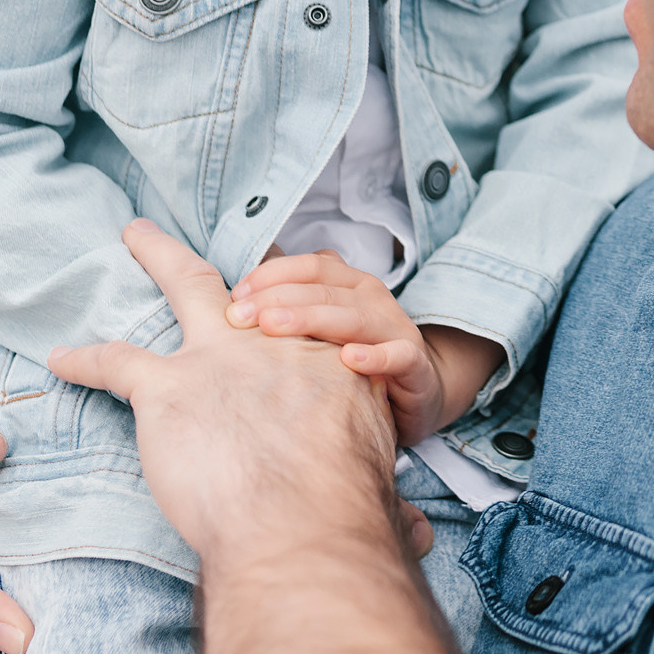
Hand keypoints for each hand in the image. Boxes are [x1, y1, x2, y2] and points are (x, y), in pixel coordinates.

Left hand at [48, 223, 459, 653]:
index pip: (305, 307)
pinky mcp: (165, 390)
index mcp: (325, 355)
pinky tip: (59, 356)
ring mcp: (217, 356)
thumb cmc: (346, 504)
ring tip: (133, 237)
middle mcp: (273, 342)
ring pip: (183, 283)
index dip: (287, 296)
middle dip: (208, 251)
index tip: (265, 293)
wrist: (303, 520)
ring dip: (156, 257)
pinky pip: (116, 361)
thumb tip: (418, 532)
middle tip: (163, 232)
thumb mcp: (380, 471)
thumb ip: (380, 481)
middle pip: (247, 278)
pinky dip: (84, 358)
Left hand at [227, 253, 504, 442]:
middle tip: (237, 318)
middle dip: (276, 300)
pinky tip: (346, 359)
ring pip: (352, 316)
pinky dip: (373, 356)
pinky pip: (396, 356)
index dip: (271, 276)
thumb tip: (236, 292)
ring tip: (272, 329)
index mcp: (350, 283)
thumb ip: (291, 305)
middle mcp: (372, 299)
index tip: (234, 296)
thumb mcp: (324, 326)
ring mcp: (394, 328)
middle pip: (323, 290)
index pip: (310, 266)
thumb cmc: (359, 354)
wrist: (419, 387)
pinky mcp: (413, 364)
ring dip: (310, 319)